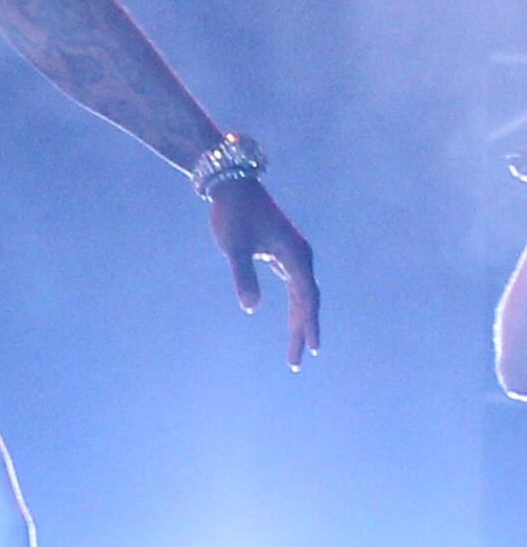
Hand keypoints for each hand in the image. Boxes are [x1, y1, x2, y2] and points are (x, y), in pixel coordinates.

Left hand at [211, 179, 319, 368]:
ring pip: (302, 295)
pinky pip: (295, 286)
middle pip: (307, 301)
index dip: (310, 324)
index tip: (313, 349)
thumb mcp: (233, 245)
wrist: (232, 184)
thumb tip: (251, 308)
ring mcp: (294, 255)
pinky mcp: (284, 253)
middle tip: (297, 362)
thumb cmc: (232, 213)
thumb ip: (243, 275)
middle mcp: (301, 257)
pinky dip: (295, 305)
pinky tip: (293, 320)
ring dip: (299, 320)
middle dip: (303, 330)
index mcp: (296, 255)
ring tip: (297, 349)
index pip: (307, 297)